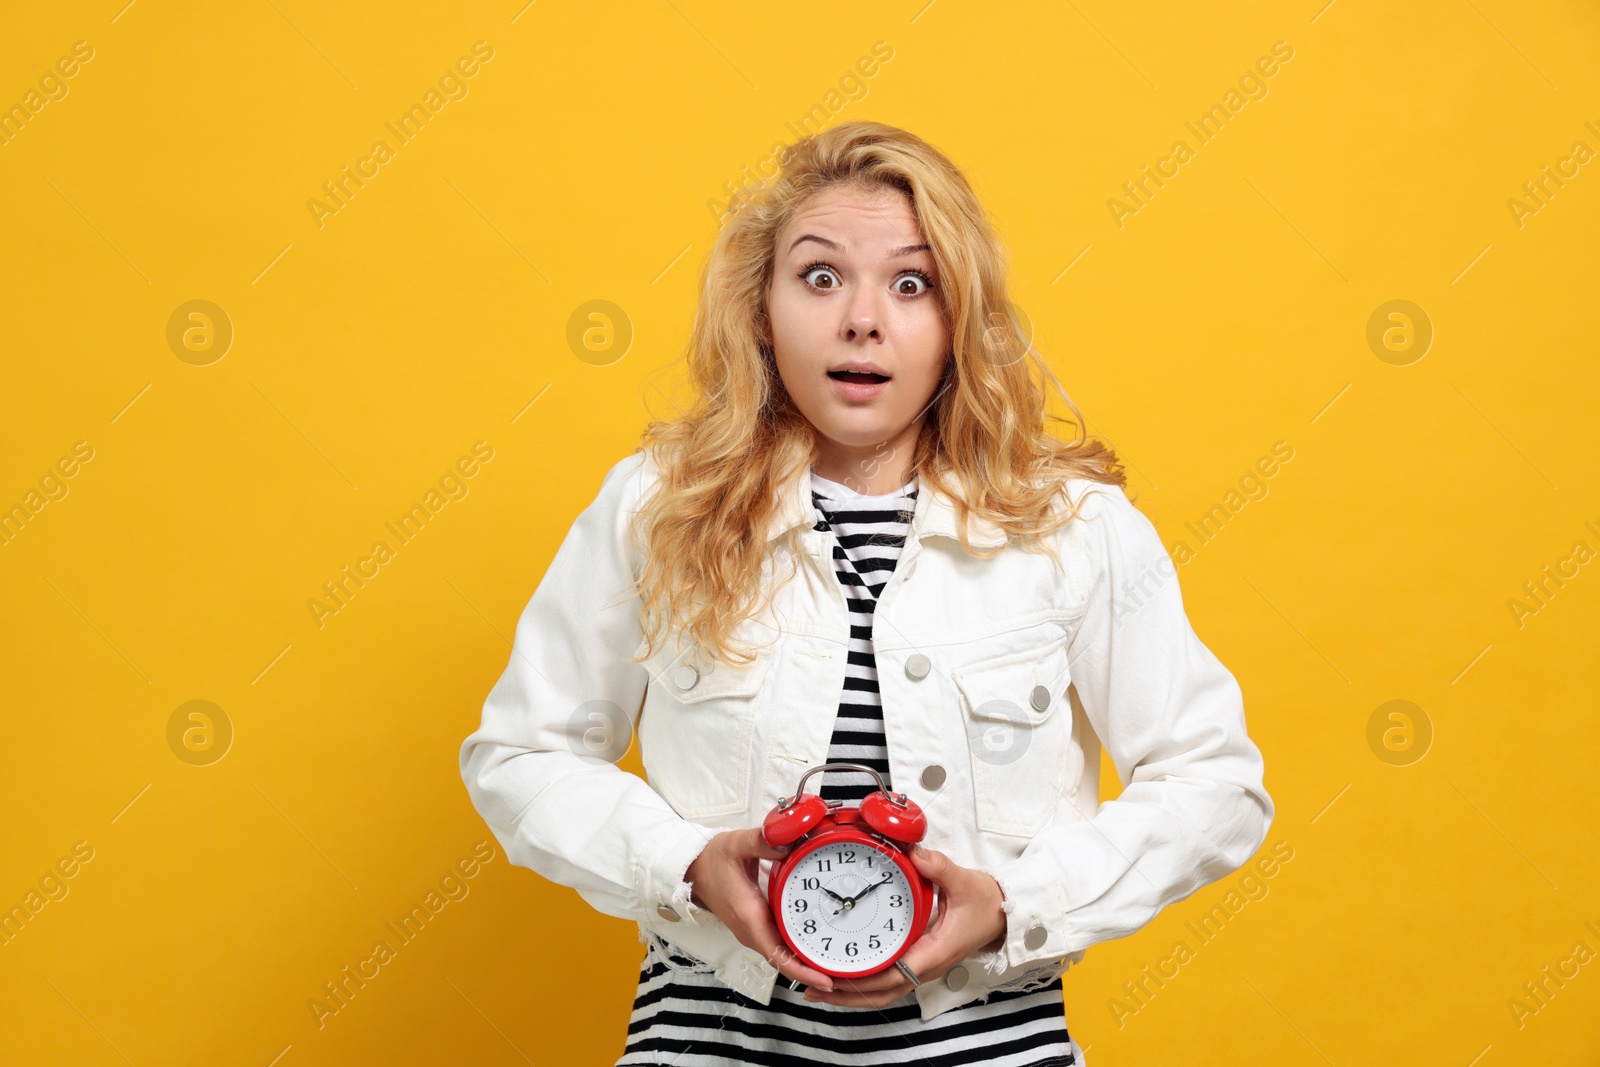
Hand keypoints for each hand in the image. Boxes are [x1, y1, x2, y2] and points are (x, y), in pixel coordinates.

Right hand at [683, 828, 835, 991]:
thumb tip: (789, 841)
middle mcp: (750, 929)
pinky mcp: (754, 925)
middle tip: (843, 972)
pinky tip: (813, 944)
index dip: (802, 970)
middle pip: (784, 960)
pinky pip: (777, 944)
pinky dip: (795, 950)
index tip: (824, 979)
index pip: (777, 953)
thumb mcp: (737, 844)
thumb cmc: (712, 859)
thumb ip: (762, 841)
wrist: (692, 867)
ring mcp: (752, 930)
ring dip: (805, 962)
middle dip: (811, 971)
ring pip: (781, 954)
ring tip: (834, 963)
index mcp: (748, 916)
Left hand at [804, 844, 1006, 1008]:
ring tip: (819, 989)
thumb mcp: (964, 881)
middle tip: (813, 987)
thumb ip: (938, 867)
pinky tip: (846, 977)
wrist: (1003, 914)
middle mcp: (926, 966)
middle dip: (848, 994)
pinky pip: (889, 981)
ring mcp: (922, 966)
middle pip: (882, 992)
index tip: (836, 975)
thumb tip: (915, 854)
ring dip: (853, 994)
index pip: (894, 974)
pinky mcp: (919, 960)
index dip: (864, 979)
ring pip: (884, 992)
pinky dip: (866, 984)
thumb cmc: (985, 903)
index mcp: (934, 952)